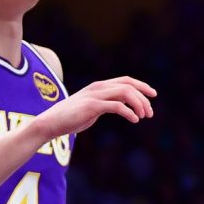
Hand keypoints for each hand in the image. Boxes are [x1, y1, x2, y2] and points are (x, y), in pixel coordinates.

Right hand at [32, 76, 156, 139]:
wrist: (49, 123)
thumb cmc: (70, 118)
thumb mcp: (91, 108)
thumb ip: (105, 104)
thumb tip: (120, 108)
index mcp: (99, 86)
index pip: (126, 80)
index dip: (142, 86)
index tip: (153, 94)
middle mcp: (98, 87)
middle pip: (129, 85)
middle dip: (143, 97)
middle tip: (150, 112)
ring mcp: (95, 96)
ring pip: (125, 93)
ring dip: (138, 104)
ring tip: (143, 116)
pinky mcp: (92, 106)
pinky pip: (117, 106)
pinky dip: (129, 112)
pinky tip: (134, 120)